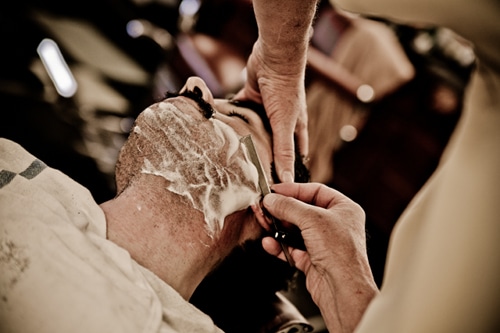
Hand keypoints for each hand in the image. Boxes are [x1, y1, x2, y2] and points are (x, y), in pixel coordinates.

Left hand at [235, 39, 308, 182]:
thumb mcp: (285, 124)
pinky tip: (221, 129)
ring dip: (245, 138)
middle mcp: (281, 120)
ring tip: (231, 157)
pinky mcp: (251, 97)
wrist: (275, 57)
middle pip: (271, 144)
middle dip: (262, 157)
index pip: (294, 155)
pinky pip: (239, 111)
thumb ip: (283, 151)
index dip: (288, 170)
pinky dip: (231, 117)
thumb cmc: (286, 90)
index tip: (278, 187)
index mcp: (295, 128)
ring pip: (254, 129)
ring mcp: (265, 109)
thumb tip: (287, 180)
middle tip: (248, 176)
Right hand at [260, 182, 377, 331]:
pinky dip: (280, 245)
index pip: (316, 191)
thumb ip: (289, 207)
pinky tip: (269, 243)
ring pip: (295, 230)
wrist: (342, 290)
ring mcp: (324, 243)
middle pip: (302, 210)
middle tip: (265, 207)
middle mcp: (335, 225)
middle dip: (282, 210)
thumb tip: (272, 199)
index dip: (294, 190)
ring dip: (278, 228)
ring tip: (265, 223)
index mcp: (344, 209)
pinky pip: (292, 248)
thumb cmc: (341, 254)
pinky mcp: (313, 260)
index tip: (275, 190)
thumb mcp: (312, 219)